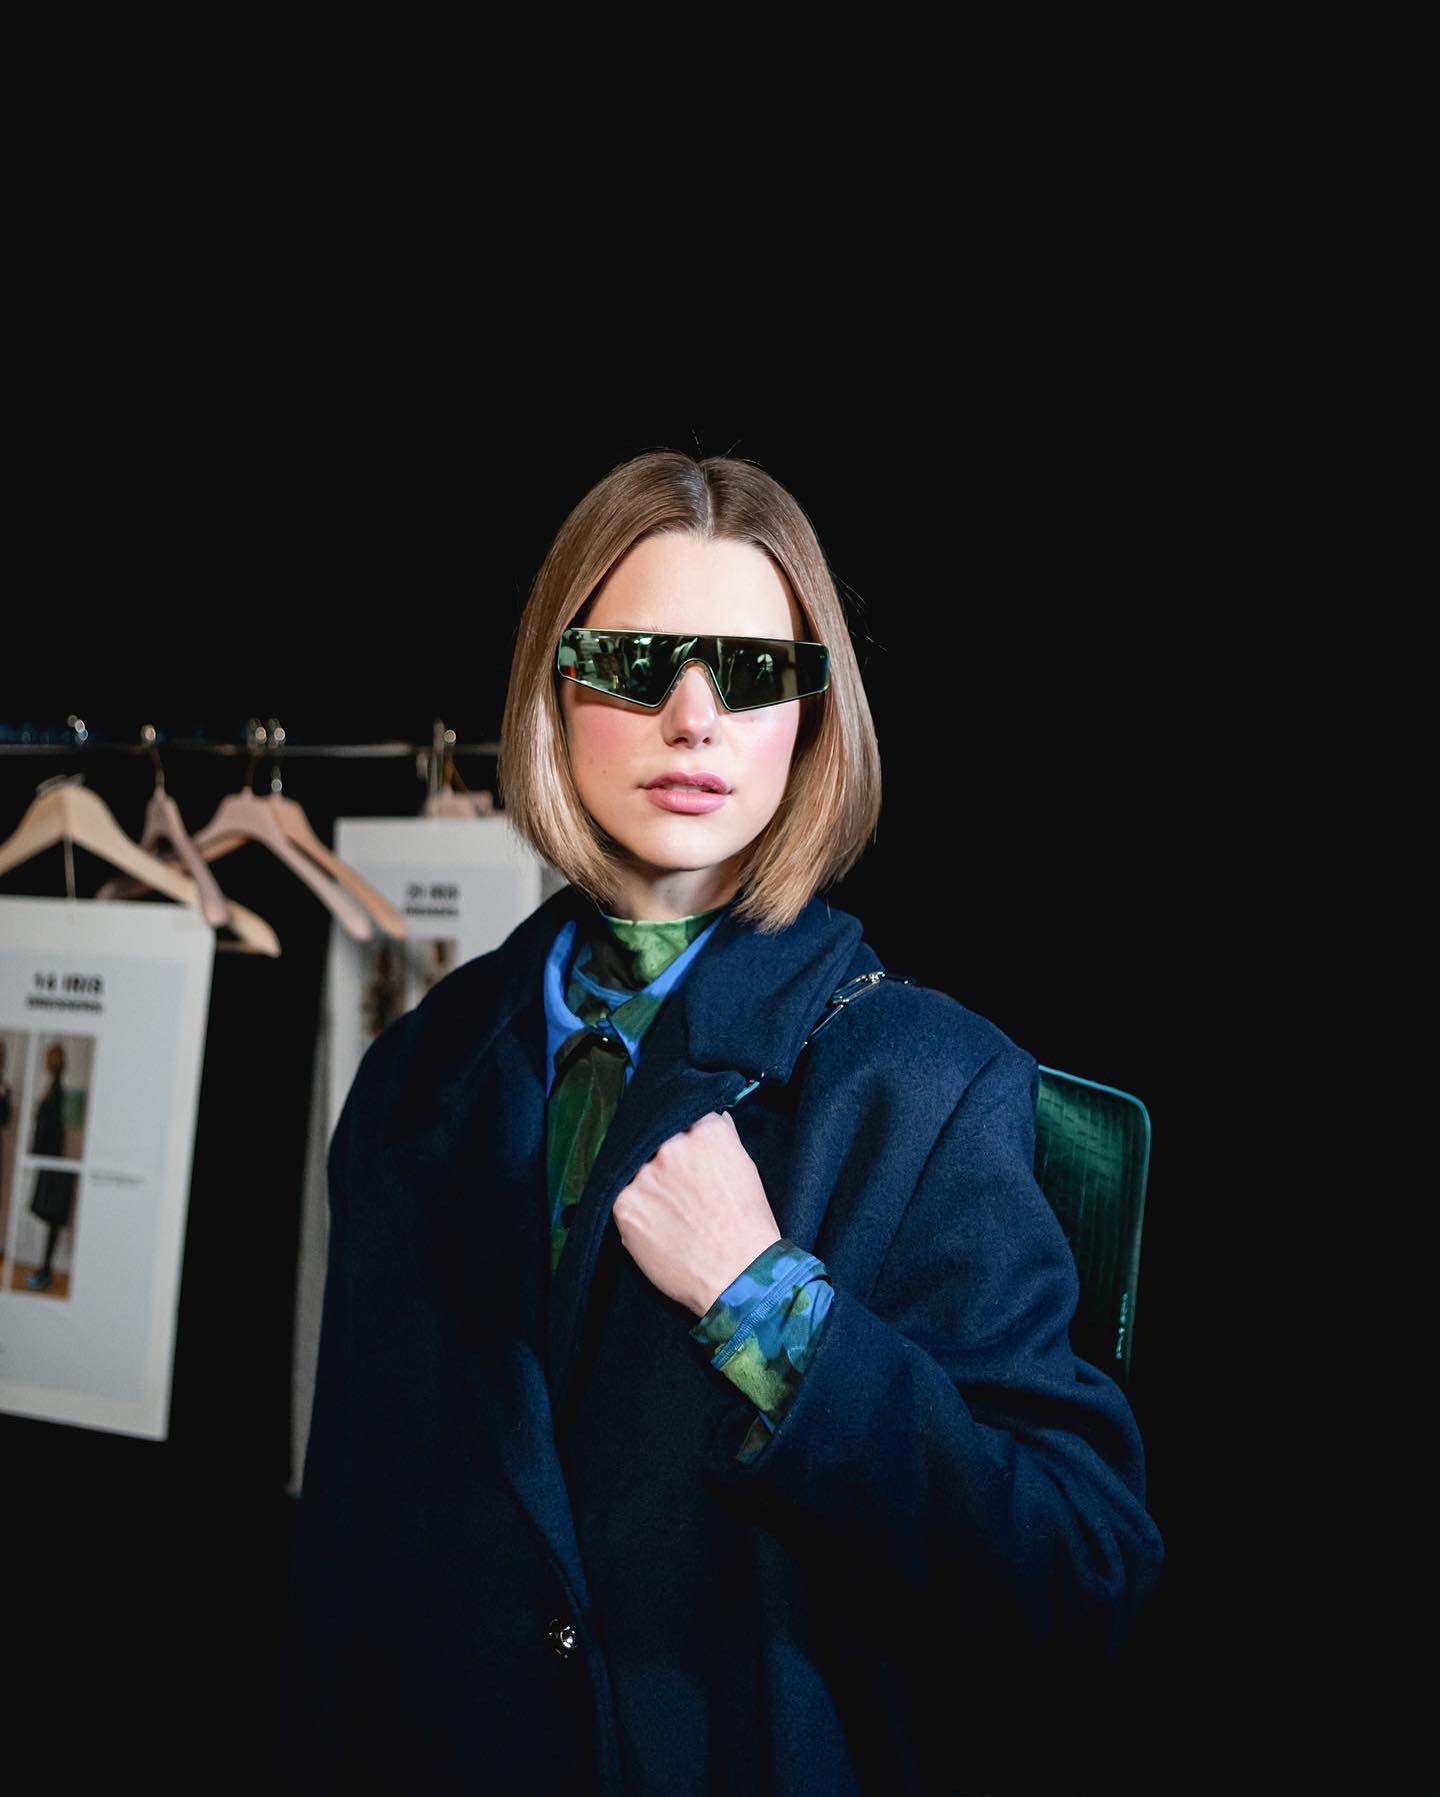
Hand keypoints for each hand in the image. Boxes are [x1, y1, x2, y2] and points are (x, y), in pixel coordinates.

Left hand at [611, 1109, 781, 1317]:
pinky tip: (654, 1226)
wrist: (738, 1275)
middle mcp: (672, 1146)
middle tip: (673, 1186)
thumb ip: (721, 1139)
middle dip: (662, 1158)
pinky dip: (636, 1210)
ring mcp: (646, 1174)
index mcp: (707, 1132)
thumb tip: (709, 1120)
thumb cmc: (748, 1227)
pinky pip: (623, 1198)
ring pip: (636, 1170)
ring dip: (647, 1185)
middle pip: (656, 1141)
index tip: (682, 1150)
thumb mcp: (745, 1169)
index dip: (681, 1134)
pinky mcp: (626, 1204)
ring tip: (666, 1211)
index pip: (683, 1117)